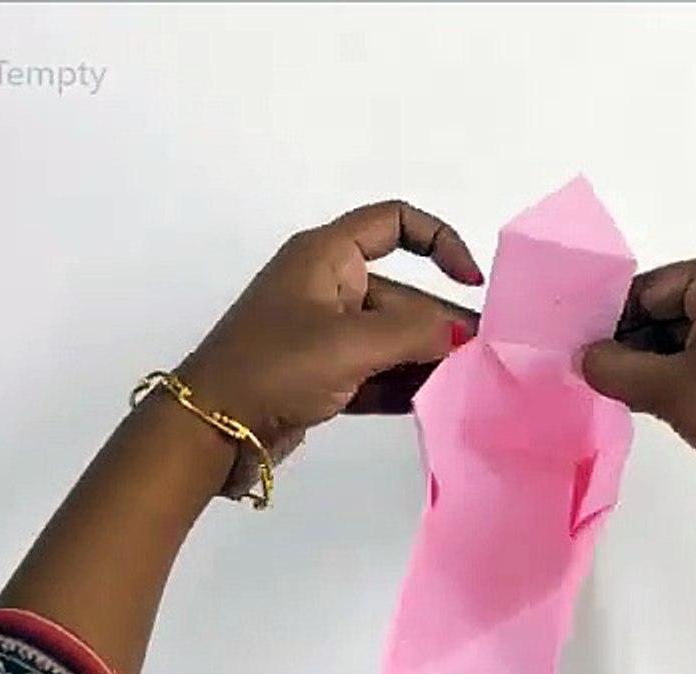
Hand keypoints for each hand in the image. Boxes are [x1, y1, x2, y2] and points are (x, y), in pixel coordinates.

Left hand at [178, 200, 482, 459]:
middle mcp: (326, 286)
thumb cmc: (276, 367)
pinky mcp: (320, 376)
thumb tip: (460, 335)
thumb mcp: (352, 343)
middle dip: (441, 321)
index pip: (394, 222)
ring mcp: (322, 334)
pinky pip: (374, 371)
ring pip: (390, 337)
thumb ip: (416, 334)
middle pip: (401, 292)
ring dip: (426, 357)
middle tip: (485, 355)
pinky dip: (402, 384)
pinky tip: (435, 402)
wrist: (210, 430)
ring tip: (469, 383)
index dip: (439, 241)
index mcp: (326, 255)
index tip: (469, 282)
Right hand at [582, 247, 695, 509]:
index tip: (592, 363)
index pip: (650, 289)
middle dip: (646, 347)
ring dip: (676, 364)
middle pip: (679, 308)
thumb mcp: (669, 390)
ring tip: (656, 402)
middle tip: (619, 388)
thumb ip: (614, 369)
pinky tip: (695, 405)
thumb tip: (587, 358)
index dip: (614, 326)